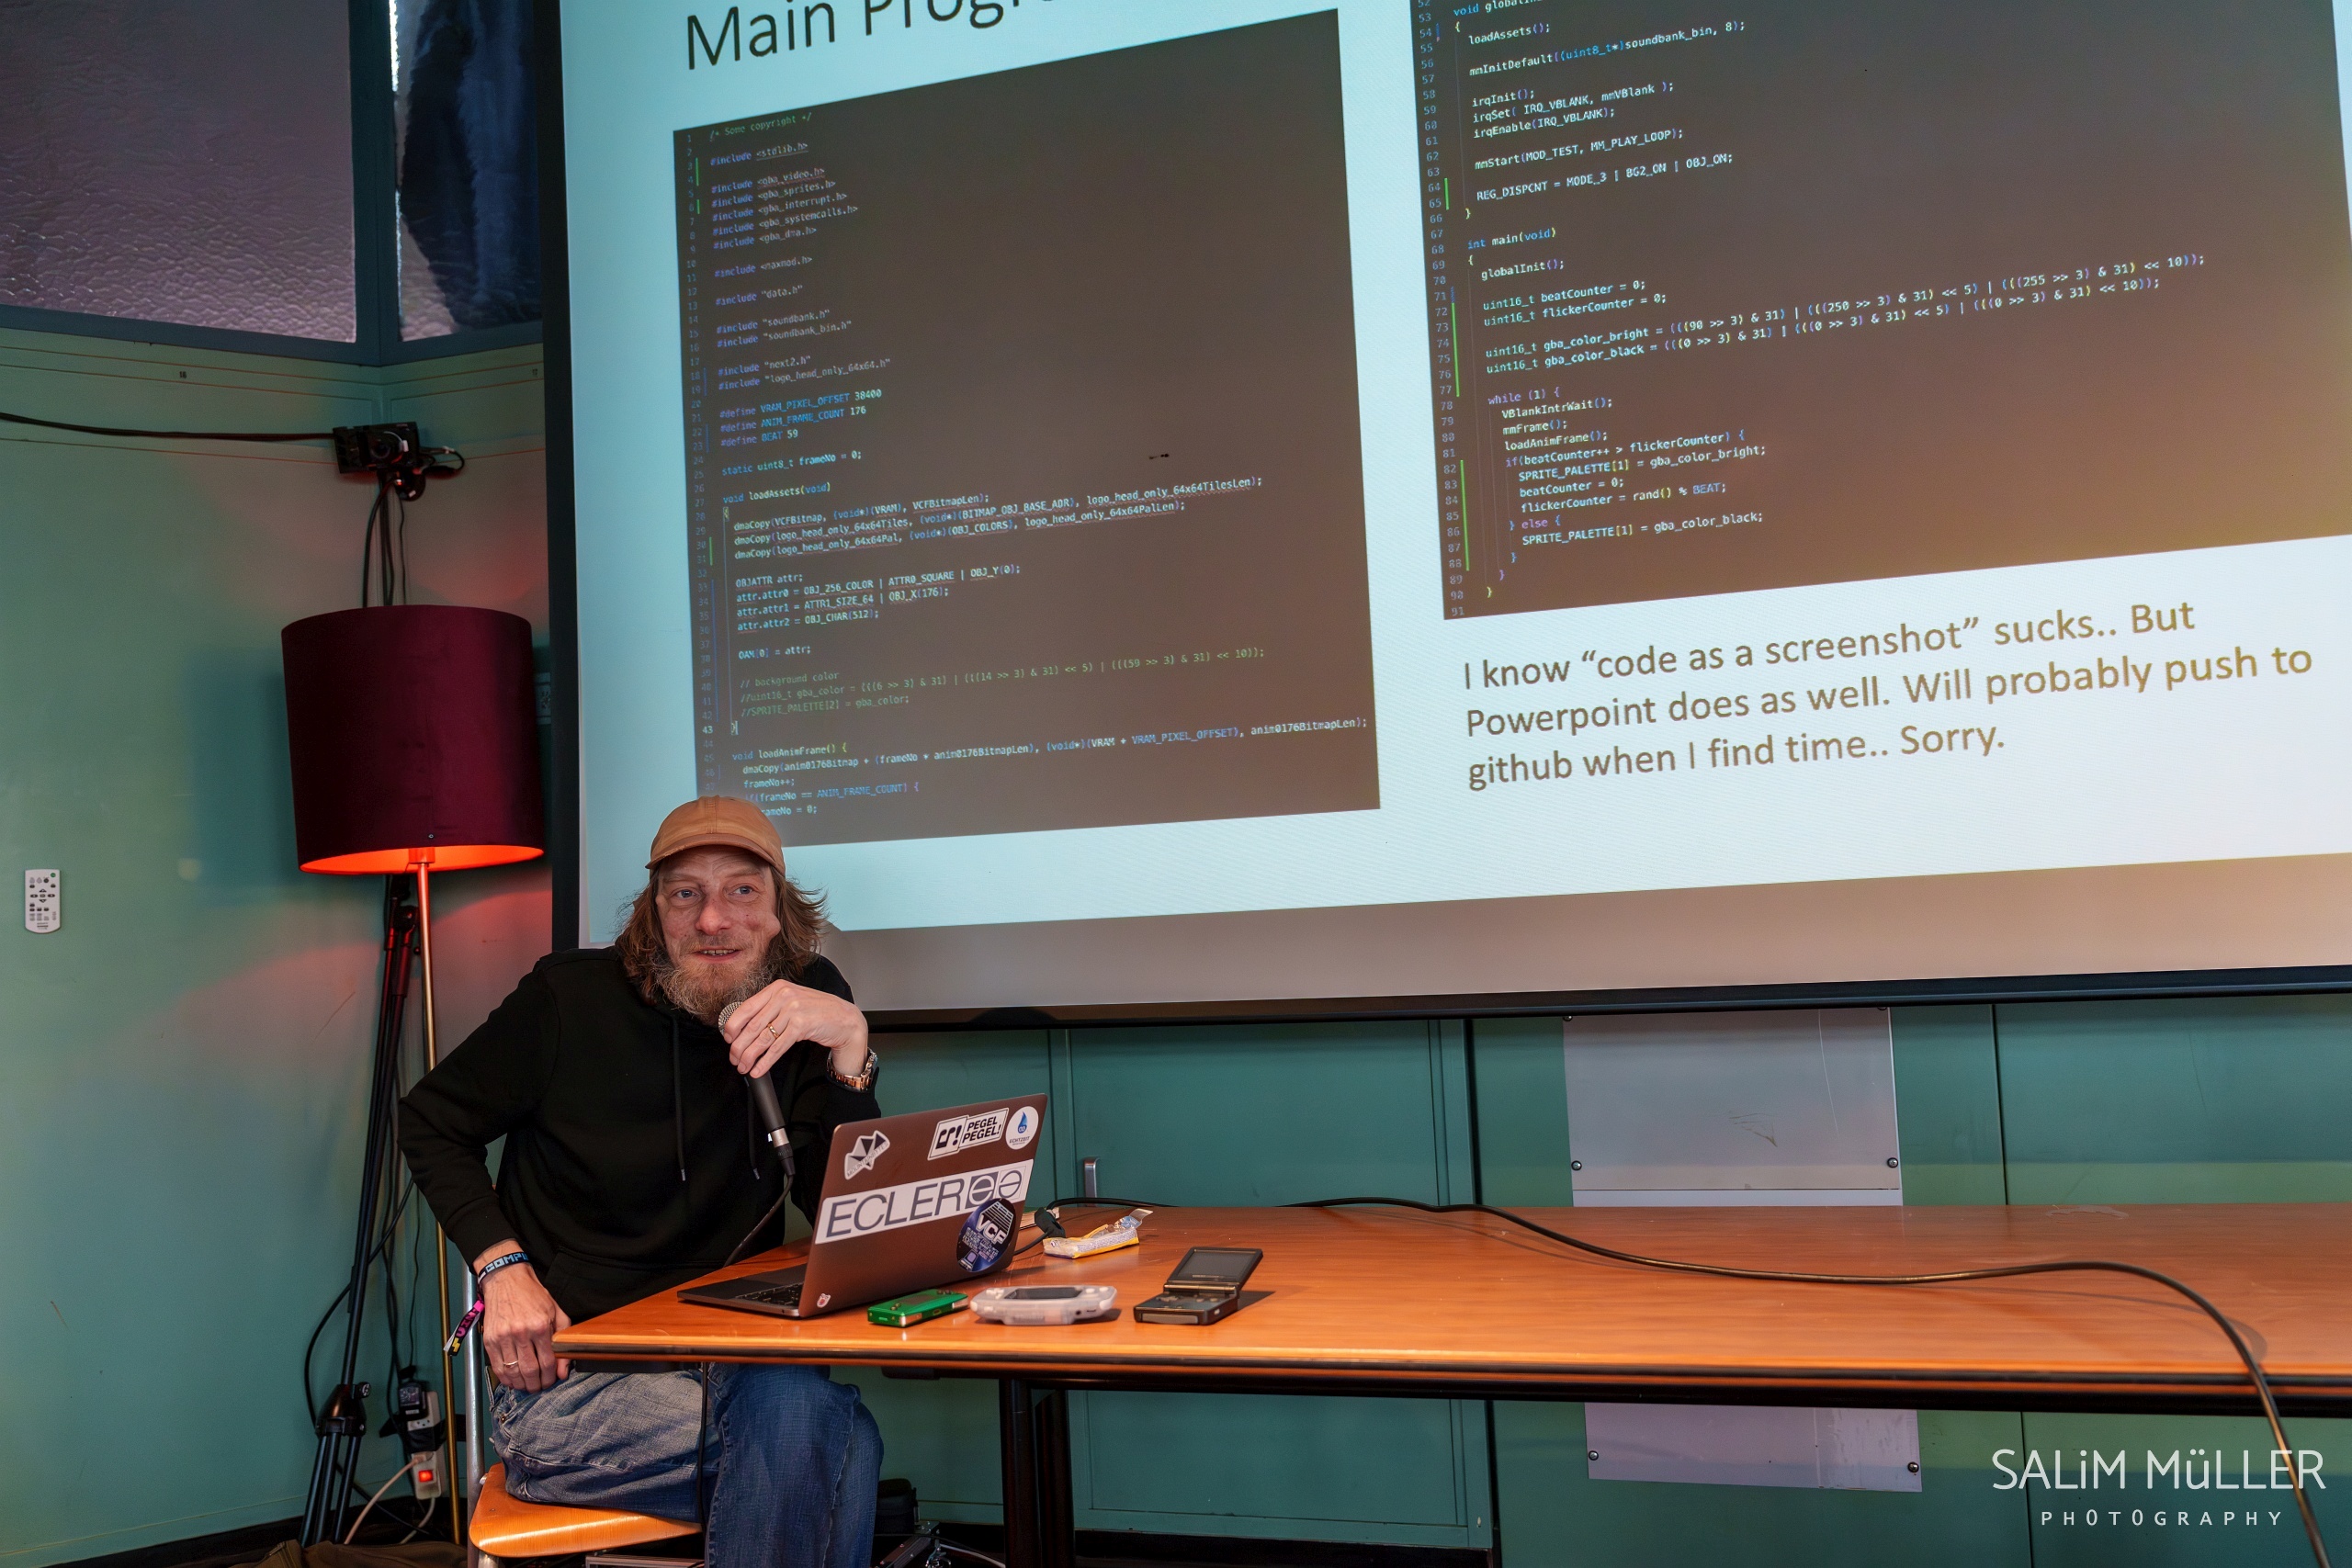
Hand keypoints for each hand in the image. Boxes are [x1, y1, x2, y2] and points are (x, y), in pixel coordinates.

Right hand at [474, 1240, 570, 1391]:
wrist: (507, 1280)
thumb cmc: (533, 1295)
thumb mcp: (556, 1311)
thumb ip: (562, 1340)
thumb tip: (563, 1370)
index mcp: (540, 1326)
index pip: (547, 1362)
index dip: (551, 1377)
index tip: (552, 1381)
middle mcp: (521, 1333)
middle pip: (530, 1371)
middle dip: (537, 1385)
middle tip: (540, 1387)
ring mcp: (503, 1337)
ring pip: (513, 1372)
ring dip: (522, 1384)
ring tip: (528, 1386)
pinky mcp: (489, 1340)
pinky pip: (497, 1367)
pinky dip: (506, 1378)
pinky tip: (513, 1380)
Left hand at [722, 979, 868, 1082]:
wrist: (845, 1019)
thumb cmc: (817, 1012)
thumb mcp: (791, 1003)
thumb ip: (770, 1010)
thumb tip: (744, 1029)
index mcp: (777, 988)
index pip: (746, 1008)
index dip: (733, 1026)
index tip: (728, 1039)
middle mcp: (783, 996)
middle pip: (752, 1026)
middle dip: (739, 1047)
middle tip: (734, 1059)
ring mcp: (793, 1009)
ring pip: (763, 1038)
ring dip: (750, 1057)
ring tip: (744, 1067)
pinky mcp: (802, 1025)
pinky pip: (777, 1047)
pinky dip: (765, 1062)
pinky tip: (758, 1069)